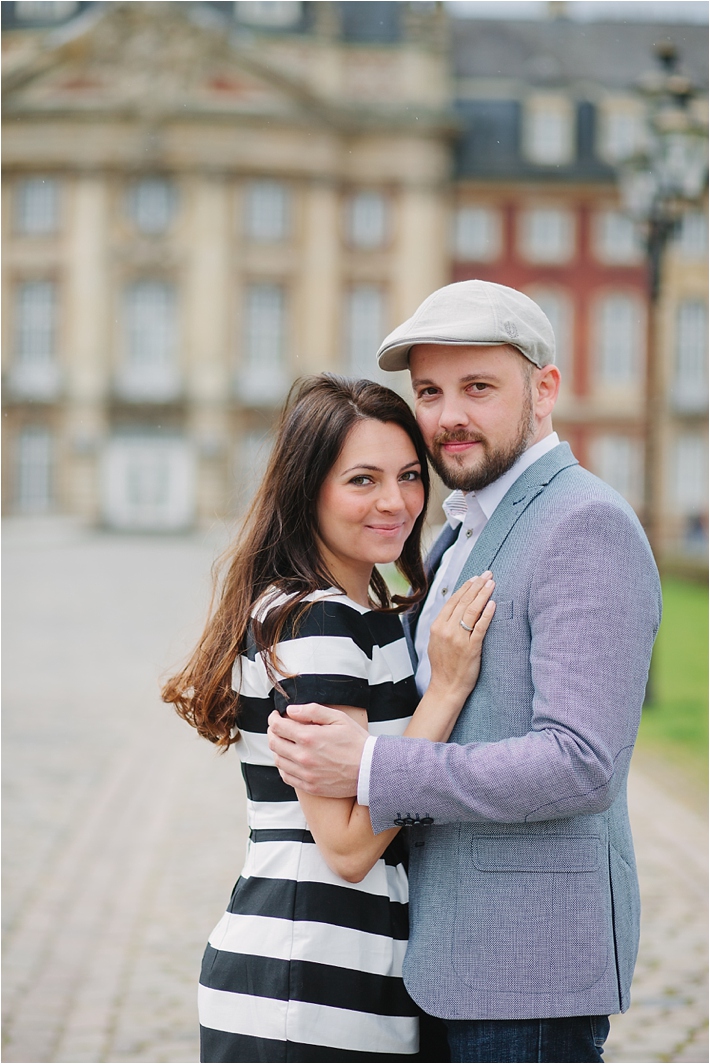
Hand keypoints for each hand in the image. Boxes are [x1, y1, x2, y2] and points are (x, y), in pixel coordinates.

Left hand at [267, 704, 367, 796]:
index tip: (276, 716)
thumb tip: (291, 710)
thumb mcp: (338, 718)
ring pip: (277, 760)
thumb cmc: (356, 742)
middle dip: (272, 731)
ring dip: (276, 749)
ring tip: (284, 742)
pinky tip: (289, 759)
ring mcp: (305, 774)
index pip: (278, 727)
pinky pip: (286, 776)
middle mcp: (303, 757)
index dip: (273, 719)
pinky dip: (283, 766)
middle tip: (277, 727)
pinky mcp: (309, 786)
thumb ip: (312, 711)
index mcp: (309, 737)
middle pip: (274, 743)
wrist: (370, 769)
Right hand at [427, 572, 495, 699]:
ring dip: (483, 595)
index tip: (474, 578)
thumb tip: (455, 610)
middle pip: (463, 602)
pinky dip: (487, 614)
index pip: (452, 601)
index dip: (465, 588)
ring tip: (492, 583)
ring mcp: (458, 639)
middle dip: (476, 586)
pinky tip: (493, 604)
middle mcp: (446, 630)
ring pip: (472, 611)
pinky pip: (480, 627)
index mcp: (437, 626)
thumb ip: (444, 625)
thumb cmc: (444, 666)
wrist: (446, 687)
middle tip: (487, 574)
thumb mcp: (436, 642)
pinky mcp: (471, 648)